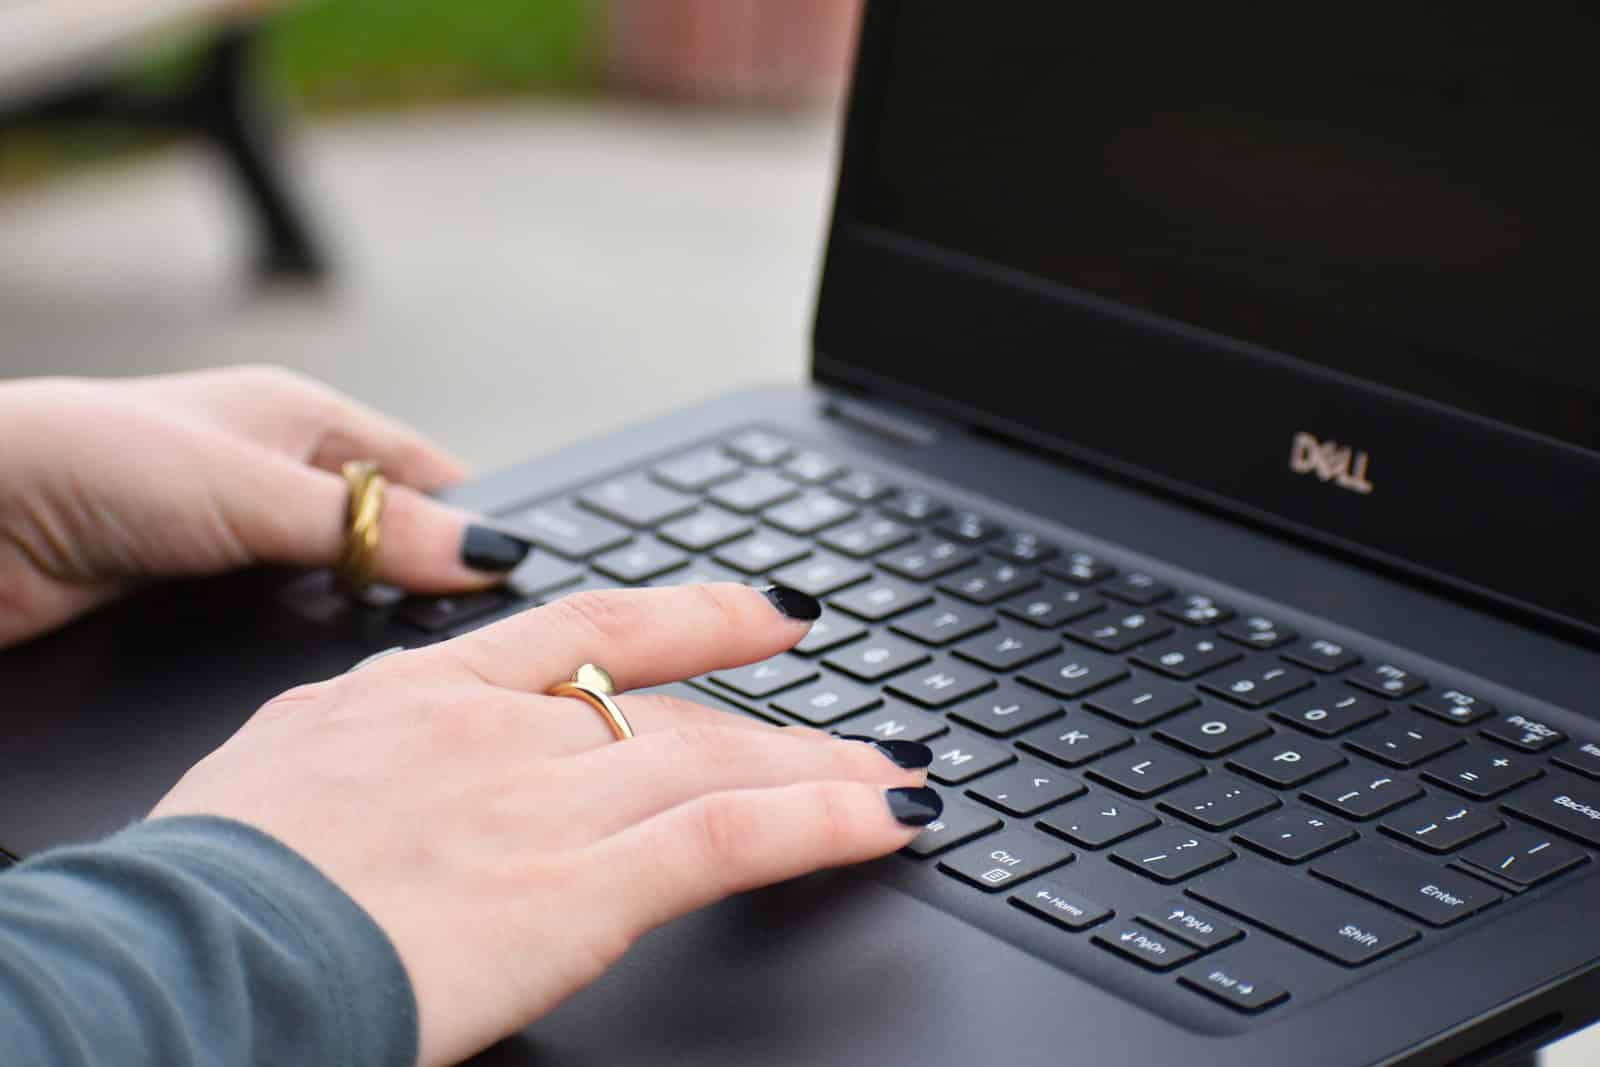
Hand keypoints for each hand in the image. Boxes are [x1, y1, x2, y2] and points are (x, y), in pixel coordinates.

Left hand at [0, 366, 519, 646]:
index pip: (428, 474)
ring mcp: (239, 544)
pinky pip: (288, 630)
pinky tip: (341, 686)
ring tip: (423, 674)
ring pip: (344, 592)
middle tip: (483, 647)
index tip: (525, 584)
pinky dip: (318, 651)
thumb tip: (486, 551)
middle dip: (433, 584)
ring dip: (372, 624)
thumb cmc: (84, 460)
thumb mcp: (251, 491)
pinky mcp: (200, 603)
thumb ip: (372, 526)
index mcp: (303, 420)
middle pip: (394, 538)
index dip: (478, 525)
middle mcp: (278, 479)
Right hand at [150, 583, 941, 1065]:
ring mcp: (544, 800)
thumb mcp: (276, 771)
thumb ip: (361, 746)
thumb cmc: (209, 880)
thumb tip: (384, 754)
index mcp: (420, 692)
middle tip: (851, 722)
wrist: (183, 951)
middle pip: (671, 706)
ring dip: (822, 768)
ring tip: (891, 771)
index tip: (754, 613)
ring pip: (718, 761)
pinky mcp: (577, 885)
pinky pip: (730, 836)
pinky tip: (885, 815)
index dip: (686, 615)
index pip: (583, 631)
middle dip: (771, 718)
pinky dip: (822, 821)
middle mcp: (500, 729)